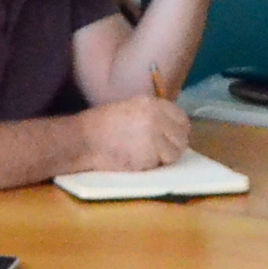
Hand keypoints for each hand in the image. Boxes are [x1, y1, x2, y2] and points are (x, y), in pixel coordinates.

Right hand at [76, 95, 194, 170]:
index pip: (180, 117)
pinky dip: (155, 165)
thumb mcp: (128, 109)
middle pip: (182, 134)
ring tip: (149, 157)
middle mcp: (157, 116)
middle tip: (162, 151)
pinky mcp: (151, 154)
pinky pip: (163, 163)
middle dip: (174, 145)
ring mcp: (155, 135)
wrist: (84, 140)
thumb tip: (169, 127)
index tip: (172, 137)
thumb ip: (150, 115)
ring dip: (166, 157)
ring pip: (176, 151)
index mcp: (151, 103)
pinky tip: (140, 161)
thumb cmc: (100, 126)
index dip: (179, 129)